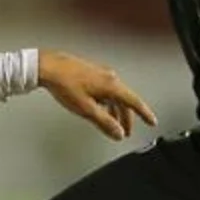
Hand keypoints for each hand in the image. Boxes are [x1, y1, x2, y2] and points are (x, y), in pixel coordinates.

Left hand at [37, 50, 157, 141]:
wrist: (48, 67)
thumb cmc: (64, 83)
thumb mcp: (86, 109)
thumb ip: (104, 122)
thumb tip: (117, 132)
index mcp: (111, 85)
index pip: (134, 102)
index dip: (144, 114)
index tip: (151, 121)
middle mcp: (109, 77)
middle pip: (124, 100)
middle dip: (126, 118)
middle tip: (127, 131)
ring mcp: (100, 74)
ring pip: (114, 96)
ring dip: (115, 111)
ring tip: (112, 125)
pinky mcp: (90, 73)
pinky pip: (105, 91)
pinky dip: (106, 103)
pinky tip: (100, 110)